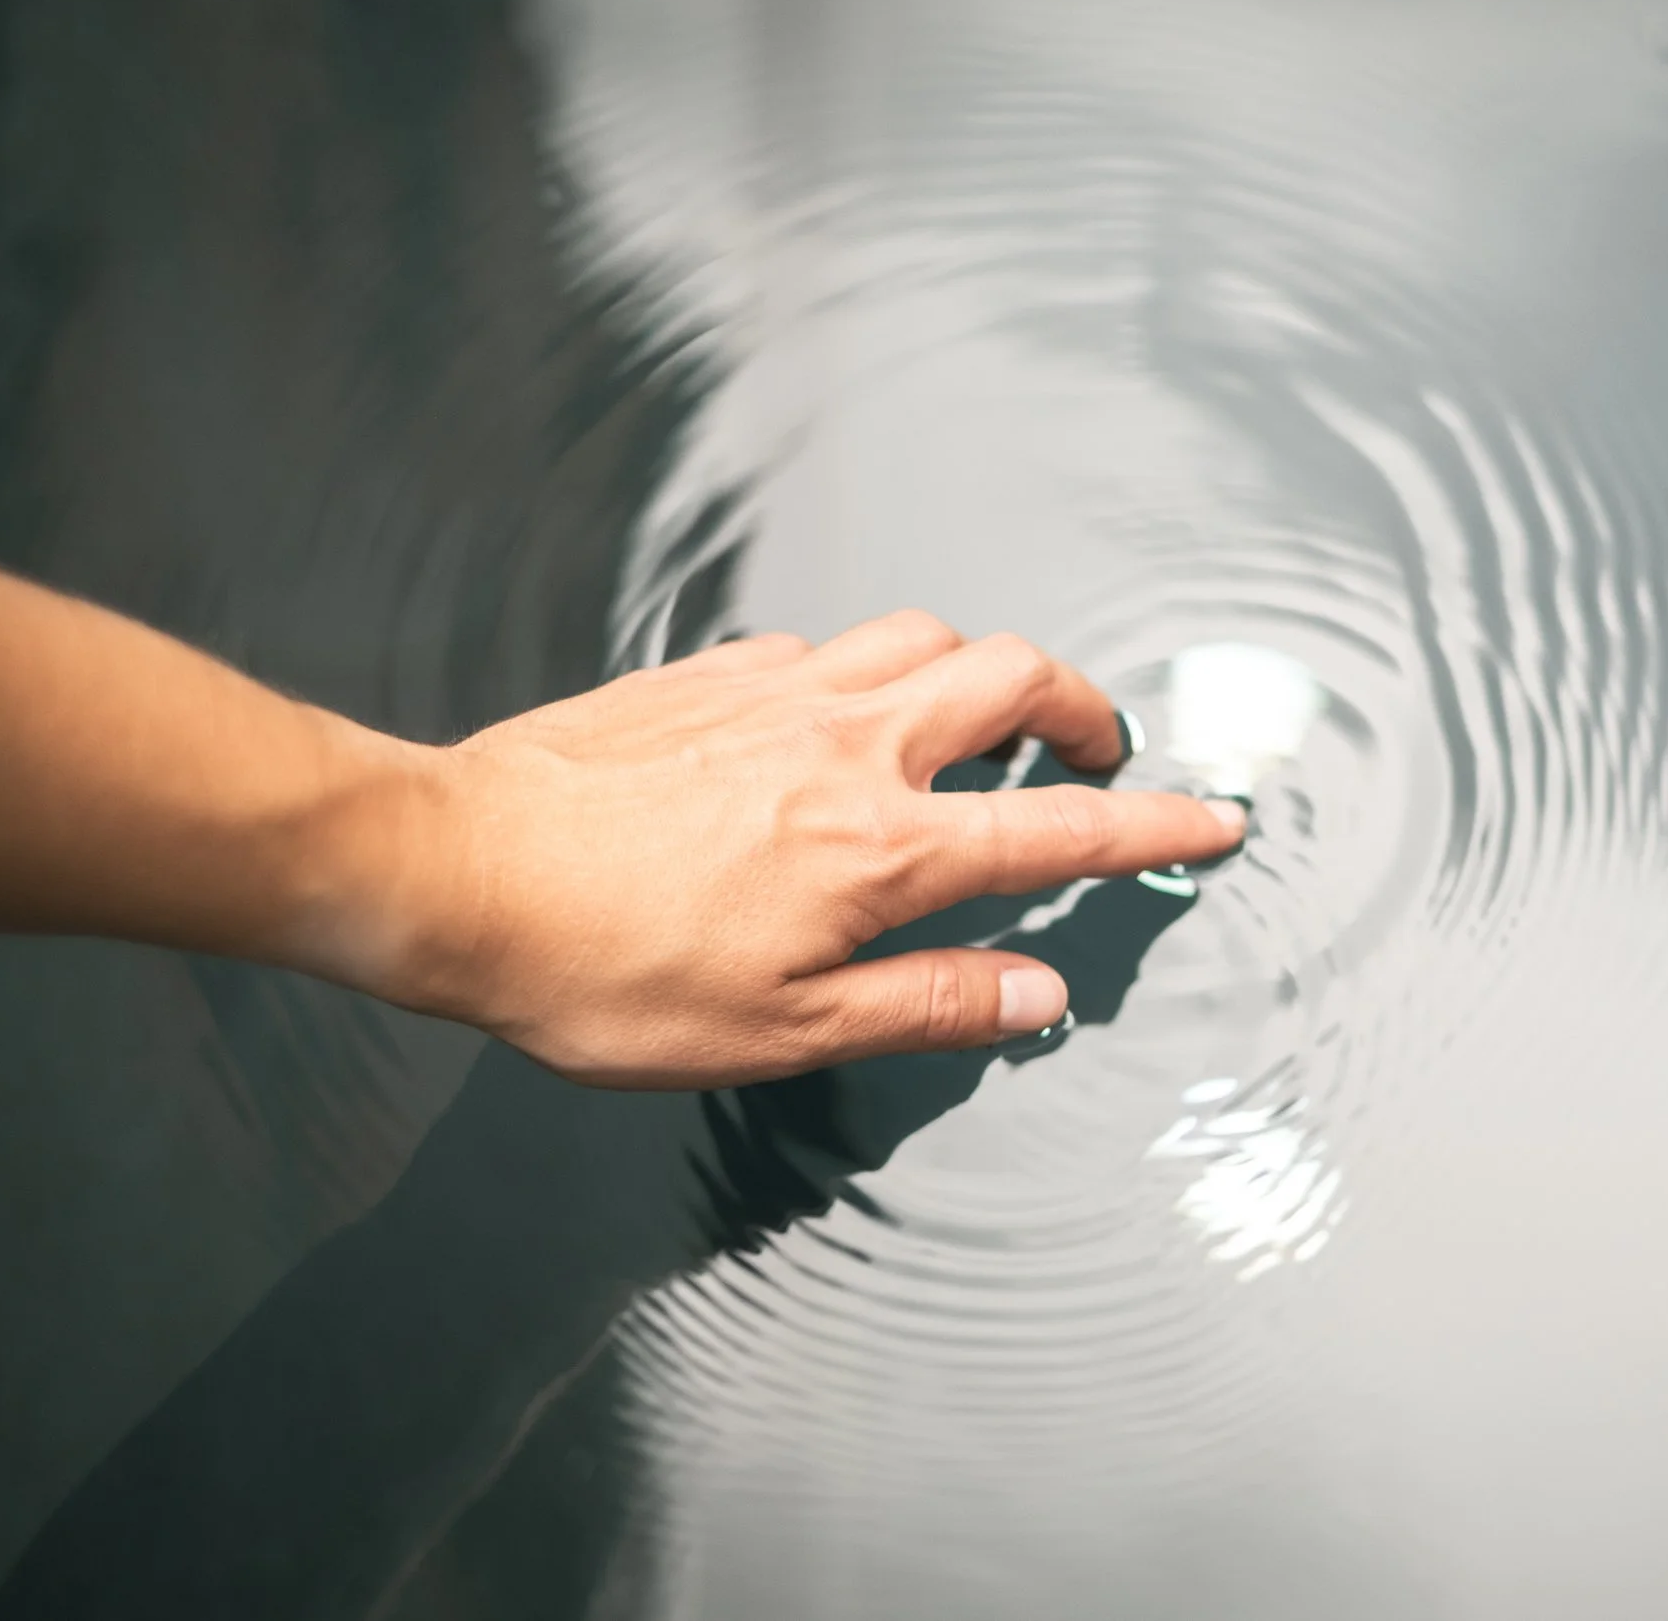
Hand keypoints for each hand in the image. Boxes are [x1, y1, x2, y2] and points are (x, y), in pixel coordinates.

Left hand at [381, 612, 1242, 1088]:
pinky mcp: (708, 674)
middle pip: (1012, 678)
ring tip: (984, 719)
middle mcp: (850, 746)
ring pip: (924, 635)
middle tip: (1095, 747)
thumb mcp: (783, 1030)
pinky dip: (869, 669)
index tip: (1214, 817)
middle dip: (1081, 704)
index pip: (1061, 828)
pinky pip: (825, 644)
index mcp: (884, 846)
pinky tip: (840, 717)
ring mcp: (778, 693)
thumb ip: (928, 1005)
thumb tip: (1039, 996)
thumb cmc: (603, 967)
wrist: (453, 872)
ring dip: (980, 668)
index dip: (1154, 822)